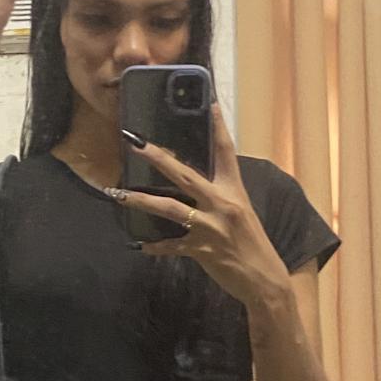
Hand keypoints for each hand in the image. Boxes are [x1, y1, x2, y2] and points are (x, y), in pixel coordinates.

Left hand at [112, 103, 289, 308]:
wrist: (264, 279)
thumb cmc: (251, 243)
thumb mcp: (241, 212)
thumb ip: (220, 195)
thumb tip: (196, 182)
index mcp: (235, 190)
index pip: (226, 151)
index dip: (219, 126)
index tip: (210, 102)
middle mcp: (223, 204)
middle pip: (185, 174)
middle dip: (157, 157)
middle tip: (134, 143)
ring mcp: (211, 227)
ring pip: (169, 207)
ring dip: (140, 199)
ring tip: (117, 194)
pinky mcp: (202, 250)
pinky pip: (171, 246)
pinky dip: (154, 246)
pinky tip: (139, 246)